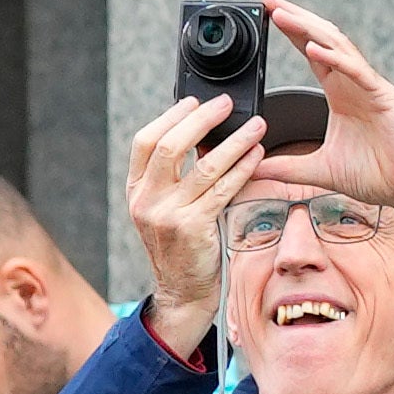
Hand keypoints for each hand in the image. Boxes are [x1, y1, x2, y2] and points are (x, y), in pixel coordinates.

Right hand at [127, 92, 271, 355]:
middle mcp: (146, 200)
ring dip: (235, 141)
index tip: (194, 101)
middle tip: (227, 105)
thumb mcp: (165, 209)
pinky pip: (223, 189)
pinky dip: (243, 168)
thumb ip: (174, 178)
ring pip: (204, 166)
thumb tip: (203, 137)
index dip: (170, 116)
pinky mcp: (193, 228)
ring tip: (257, 126)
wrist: (182, 292)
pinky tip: (258, 156)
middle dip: (202, 119)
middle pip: (171, 146)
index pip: (145, 142)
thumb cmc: (181, 248)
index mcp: (136, 191)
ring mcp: (168, 215)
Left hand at [260, 0, 393, 224]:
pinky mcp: (385, 97)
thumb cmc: (380, 176)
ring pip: (338, 47)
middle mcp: (355, 84)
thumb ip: (287, 167)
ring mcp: (371, 87)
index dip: (292, 32)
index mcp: (341, 95)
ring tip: (283, 14)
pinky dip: (336, 58)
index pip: (313, 53)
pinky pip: (357, 72)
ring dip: (309, 29)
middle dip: (296, 17)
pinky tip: (314, 48)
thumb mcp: (321, 170)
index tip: (269, 13)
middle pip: (322, 40)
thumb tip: (256, 166)